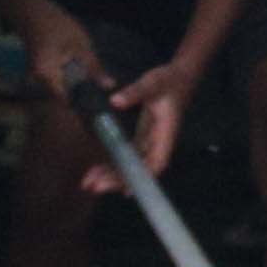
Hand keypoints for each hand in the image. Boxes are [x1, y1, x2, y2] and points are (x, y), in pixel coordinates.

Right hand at [5, 2, 106, 105]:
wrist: (33, 12)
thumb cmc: (57, 25)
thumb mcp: (81, 46)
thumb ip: (94, 68)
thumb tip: (110, 87)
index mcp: (47, 75)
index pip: (65, 102)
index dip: (84, 106)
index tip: (101, 108)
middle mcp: (39, 81)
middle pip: (64, 98)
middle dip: (83, 98)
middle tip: (104, 96)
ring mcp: (39, 78)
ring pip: (62, 90)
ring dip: (78, 89)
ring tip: (97, 84)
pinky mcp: (42, 73)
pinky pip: (59, 82)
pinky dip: (72, 81)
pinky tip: (84, 75)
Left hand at [93, 55, 199, 189]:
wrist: (178, 76)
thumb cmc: (169, 80)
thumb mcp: (154, 82)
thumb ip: (136, 92)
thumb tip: (115, 101)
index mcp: (165, 133)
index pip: (156, 161)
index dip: (142, 177)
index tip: (125, 190)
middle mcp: (157, 142)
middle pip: (139, 168)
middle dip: (117, 179)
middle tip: (94, 186)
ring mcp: (147, 141)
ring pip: (130, 163)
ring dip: (110, 175)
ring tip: (88, 183)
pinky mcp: (140, 136)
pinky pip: (125, 154)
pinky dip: (111, 163)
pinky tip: (96, 172)